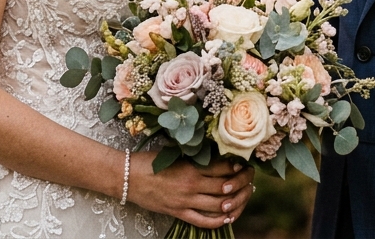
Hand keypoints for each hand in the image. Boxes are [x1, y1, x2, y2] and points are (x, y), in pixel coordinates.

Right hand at [127, 153, 255, 228]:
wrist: (125, 177)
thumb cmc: (148, 161)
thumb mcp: (173, 153)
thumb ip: (194, 156)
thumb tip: (214, 153)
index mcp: (191, 167)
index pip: (224, 168)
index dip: (238, 167)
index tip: (244, 164)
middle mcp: (191, 185)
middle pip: (226, 187)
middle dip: (242, 184)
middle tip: (248, 180)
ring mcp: (185, 202)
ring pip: (219, 206)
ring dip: (234, 203)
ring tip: (241, 197)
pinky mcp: (178, 213)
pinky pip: (203, 221)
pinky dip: (218, 221)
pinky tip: (227, 217)